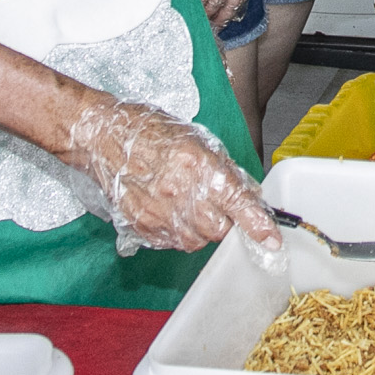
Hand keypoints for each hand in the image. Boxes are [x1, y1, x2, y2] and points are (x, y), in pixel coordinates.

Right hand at [63, 99, 279, 256]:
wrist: (102, 137)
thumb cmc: (148, 131)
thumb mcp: (196, 139)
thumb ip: (223, 169)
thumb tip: (246, 195)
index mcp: (199, 166)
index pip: (238, 203)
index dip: (258, 225)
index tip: (272, 240)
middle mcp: (181, 193)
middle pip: (219, 230)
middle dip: (225, 223)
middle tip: (215, 205)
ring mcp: (159, 214)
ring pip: (197, 241)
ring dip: (201, 228)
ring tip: (187, 203)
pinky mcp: (142, 228)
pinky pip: (172, 242)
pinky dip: (178, 231)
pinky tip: (169, 209)